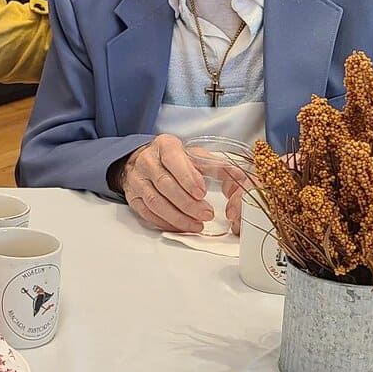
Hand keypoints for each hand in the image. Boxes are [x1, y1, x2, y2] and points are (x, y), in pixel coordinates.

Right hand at [114, 136, 246, 233]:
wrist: (143, 161)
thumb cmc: (174, 159)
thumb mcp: (194, 155)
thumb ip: (216, 165)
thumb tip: (239, 176)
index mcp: (164, 145)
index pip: (174, 160)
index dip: (188, 178)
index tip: (203, 193)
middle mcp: (146, 161)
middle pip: (165, 185)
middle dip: (187, 203)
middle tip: (206, 214)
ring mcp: (136, 180)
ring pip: (155, 202)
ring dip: (177, 217)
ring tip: (197, 224)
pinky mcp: (133, 197)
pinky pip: (147, 213)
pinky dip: (165, 222)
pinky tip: (180, 226)